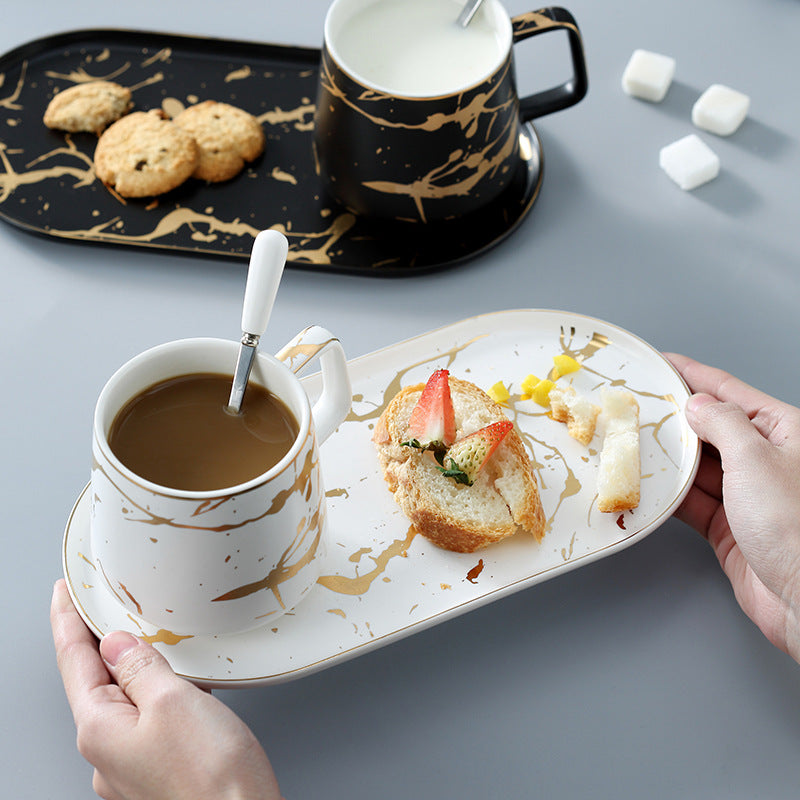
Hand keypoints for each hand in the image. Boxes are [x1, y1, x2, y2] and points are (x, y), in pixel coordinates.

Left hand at [50, 579, 282, 799]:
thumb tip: (116, 644)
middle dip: (102, 642)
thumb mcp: (173, 701)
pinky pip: (148, 720)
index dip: (67, 620)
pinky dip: (158, 694)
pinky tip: (181, 686)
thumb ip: (141, 667)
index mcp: (100, 730)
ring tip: (153, 641)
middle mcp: (106, 753)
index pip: (74, 661)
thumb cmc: (212, 776)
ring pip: (126, 701)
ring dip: (136, 668)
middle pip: (96, 681)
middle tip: (105, 604)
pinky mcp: (158, 771)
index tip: (62, 592)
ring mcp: (131, 766)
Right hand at [665, 354, 799, 662]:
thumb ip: (721, 424)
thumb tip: (695, 404)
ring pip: (697, 466)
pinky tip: (649, 486)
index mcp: (784, 431)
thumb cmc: (797, 525)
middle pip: (710, 428)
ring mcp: (747, 494)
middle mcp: (766, 459)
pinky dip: (669, 495)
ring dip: (667, 459)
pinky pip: (692, 501)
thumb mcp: (755, 458)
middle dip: (674, 418)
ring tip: (632, 444)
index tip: (661, 363)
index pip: (729, 392)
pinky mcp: (730, 527)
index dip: (692, 374)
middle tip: (636, 407)